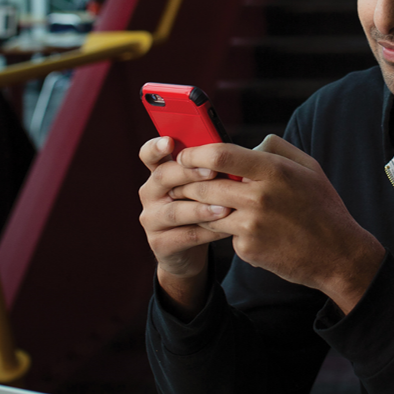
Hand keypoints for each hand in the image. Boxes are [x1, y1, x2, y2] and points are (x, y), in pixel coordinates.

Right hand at [138, 136, 233, 315]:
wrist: (189, 251)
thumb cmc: (200, 207)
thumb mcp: (202, 185)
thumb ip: (211, 167)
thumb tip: (244, 149)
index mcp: (159, 172)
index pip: (149, 154)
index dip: (156, 147)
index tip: (169, 142)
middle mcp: (150, 193)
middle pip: (163, 177)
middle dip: (189, 173)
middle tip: (213, 172)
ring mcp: (152, 219)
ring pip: (174, 211)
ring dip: (201, 209)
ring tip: (226, 207)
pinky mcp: (160, 244)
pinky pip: (185, 236)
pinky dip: (207, 232)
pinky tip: (227, 229)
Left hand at [173, 135, 384, 314]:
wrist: (338, 255)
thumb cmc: (323, 207)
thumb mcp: (309, 167)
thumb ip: (276, 148)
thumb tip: (247, 145)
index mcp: (275, 171)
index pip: (221, 154)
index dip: (196, 153)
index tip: (185, 156)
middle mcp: (260, 197)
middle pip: (205, 184)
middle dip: (186, 183)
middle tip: (178, 182)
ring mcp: (252, 226)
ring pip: (207, 211)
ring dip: (197, 208)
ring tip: (196, 204)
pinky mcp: (248, 250)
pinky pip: (225, 234)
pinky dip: (227, 230)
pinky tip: (240, 230)